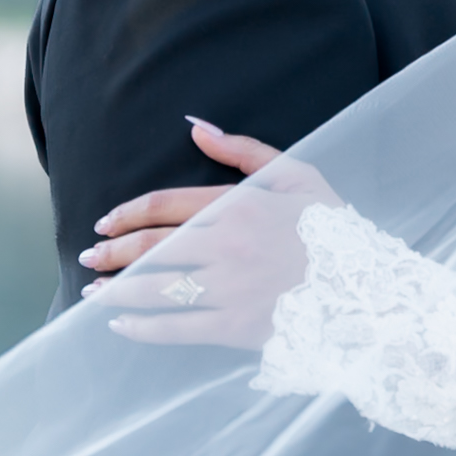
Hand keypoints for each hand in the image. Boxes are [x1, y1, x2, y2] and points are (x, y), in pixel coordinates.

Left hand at [87, 119, 340, 348]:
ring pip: (155, 288)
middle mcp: (225, 245)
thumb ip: (244, 151)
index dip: (127, 214)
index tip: (105, 223)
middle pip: (150, 247)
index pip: (164, 205)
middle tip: (89, 257)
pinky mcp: (235, 327)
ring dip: (117, 291)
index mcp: (238, 205)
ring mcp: (228, 288)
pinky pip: (176, 328)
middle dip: (111, 253)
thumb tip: (196, 127)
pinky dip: (142, 328)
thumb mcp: (298, 175)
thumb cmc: (333, 230)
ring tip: (93, 293)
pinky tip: (121, 325)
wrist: (366, 290)